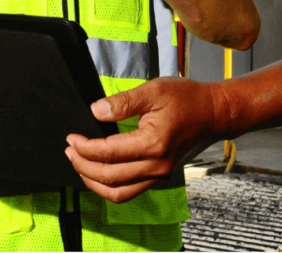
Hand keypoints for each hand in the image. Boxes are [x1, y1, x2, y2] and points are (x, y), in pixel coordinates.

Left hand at [64, 77, 221, 202]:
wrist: (212, 112)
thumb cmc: (185, 98)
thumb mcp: (153, 90)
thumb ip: (122, 102)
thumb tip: (95, 110)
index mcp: (153, 143)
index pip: (108, 152)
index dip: (84, 147)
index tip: (71, 137)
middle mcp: (156, 165)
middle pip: (109, 176)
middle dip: (83, 165)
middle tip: (68, 150)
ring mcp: (159, 174)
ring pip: (118, 192)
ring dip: (93, 181)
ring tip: (78, 164)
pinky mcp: (160, 176)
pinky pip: (129, 192)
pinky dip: (109, 187)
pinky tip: (98, 174)